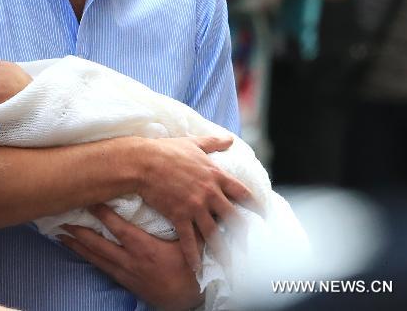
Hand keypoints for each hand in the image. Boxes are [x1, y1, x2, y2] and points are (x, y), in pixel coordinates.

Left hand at [60, 205, 201, 310]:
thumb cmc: (190, 271)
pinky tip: (78, 252)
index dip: (101, 213)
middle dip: (78, 230)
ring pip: (95, 257)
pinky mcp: (124, 282)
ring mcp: (124, 273)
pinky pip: (101, 268)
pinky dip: (88, 258)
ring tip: (61, 235)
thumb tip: (188, 202)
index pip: (117, 227)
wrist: (189, 302)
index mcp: (144, 248)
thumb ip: (185, 224)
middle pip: (97, 243)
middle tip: (62, 218)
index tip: (88, 199)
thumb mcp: (190, 245)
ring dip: (77, 245)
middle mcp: (129, 260)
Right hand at [133, 135, 250, 270]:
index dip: (255, 205)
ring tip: (231, 264)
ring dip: (223, 250)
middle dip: (244, 234)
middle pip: (233, 218)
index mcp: (215, 175)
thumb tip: (229, 139)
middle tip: (250, 246)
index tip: (263, 216)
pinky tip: (197, 268)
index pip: (242, 193)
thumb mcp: (192, 143)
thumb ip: (213, 142)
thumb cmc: (166, 150)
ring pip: (215, 233)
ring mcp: (195, 206)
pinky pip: (189, 240)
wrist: (143, 162)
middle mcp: (210, 193)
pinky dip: (193, 256)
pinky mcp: (179, 216)